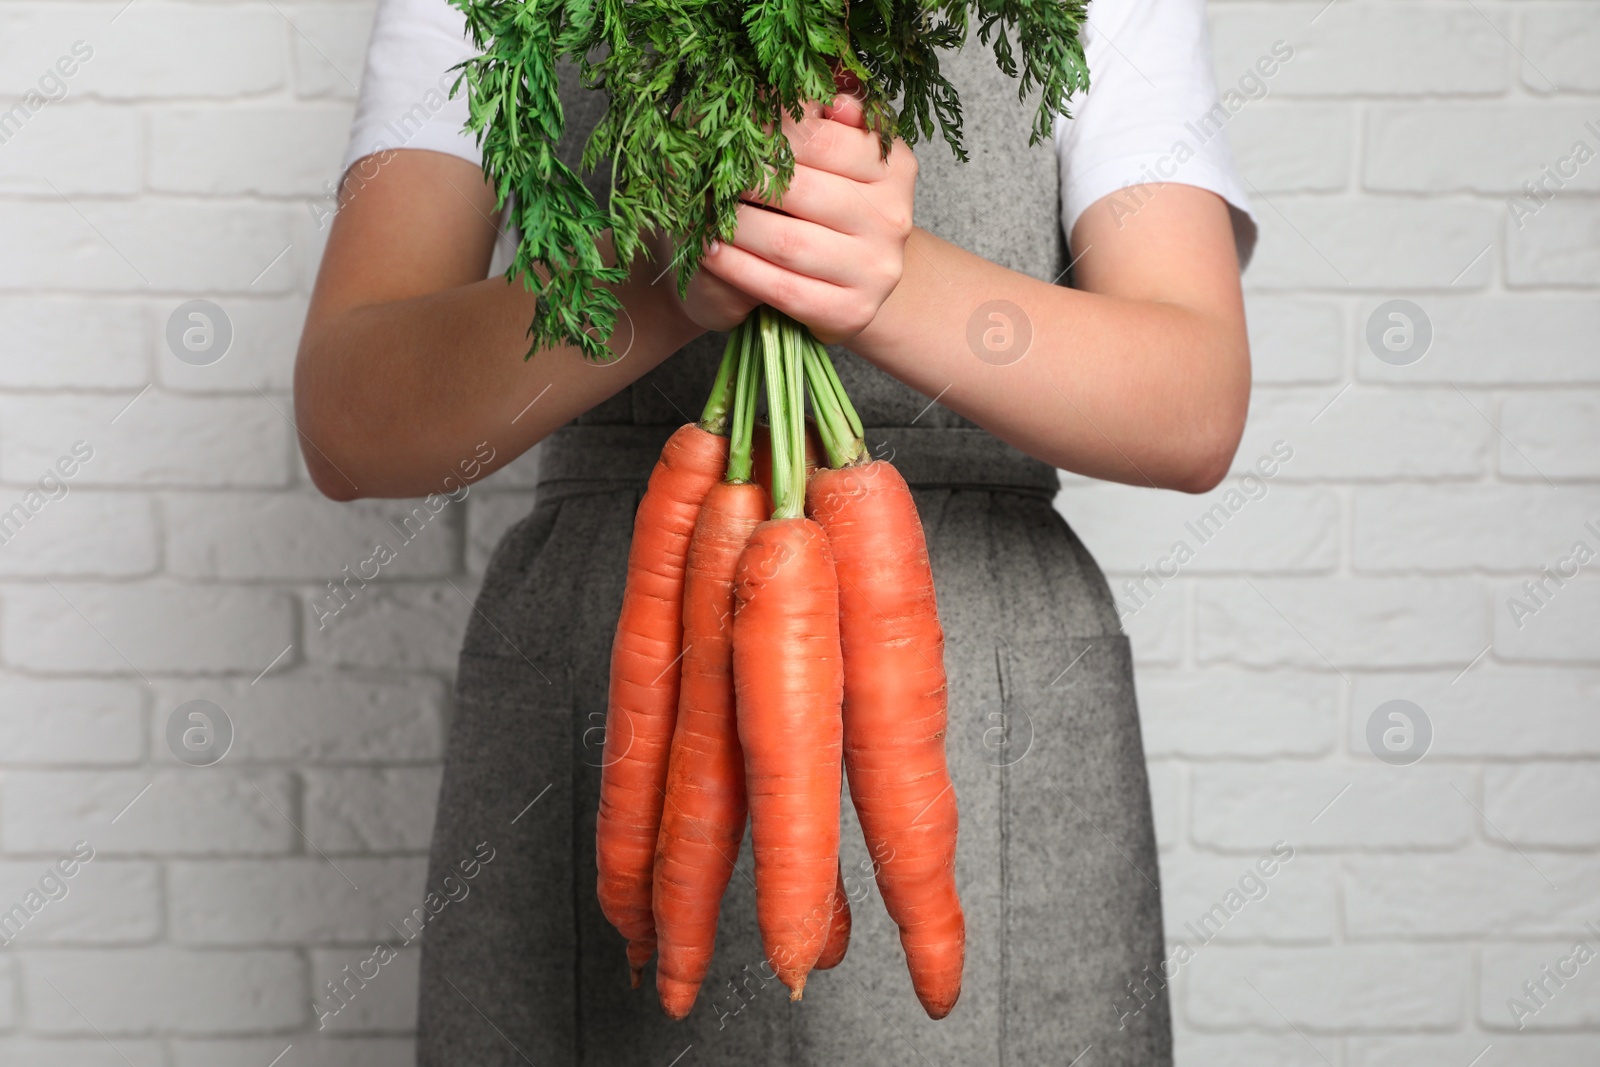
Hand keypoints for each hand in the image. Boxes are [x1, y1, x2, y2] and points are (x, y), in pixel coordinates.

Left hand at [654, 82, 918, 344]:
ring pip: (789, 242)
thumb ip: (821, 122)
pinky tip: (709, 251)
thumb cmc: (824, 211)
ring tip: (700, 210)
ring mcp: (876, 271)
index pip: (822, 139)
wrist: (846, 284)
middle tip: (701, 168)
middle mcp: (893, 218)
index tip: (726, 126)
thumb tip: (799, 92)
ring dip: (733, 225)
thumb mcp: (832, 159)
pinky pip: (782, 289)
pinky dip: (738, 268)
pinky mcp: (851, 313)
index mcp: (894, 168)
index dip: (767, 131)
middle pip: (802, 190)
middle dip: (743, 177)